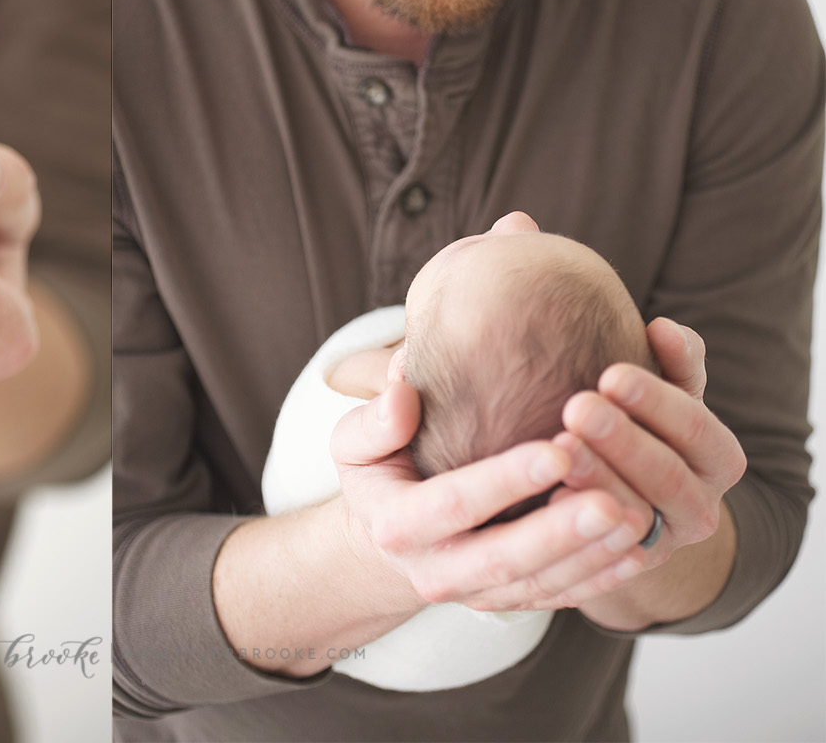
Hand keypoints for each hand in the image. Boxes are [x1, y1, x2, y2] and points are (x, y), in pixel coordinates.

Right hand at [332, 372, 649, 613]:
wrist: (391, 533)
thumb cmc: (383, 467)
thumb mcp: (355, 441)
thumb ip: (373, 418)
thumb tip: (401, 391)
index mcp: (396, 525)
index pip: (454, 503)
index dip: (505, 480)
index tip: (557, 449)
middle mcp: (434, 571)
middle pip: (504, 557)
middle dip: (560, 532)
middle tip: (611, 501)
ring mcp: (476, 593)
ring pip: (540, 583)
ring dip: (591, 556)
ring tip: (636, 519)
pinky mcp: (509, 602)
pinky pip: (560, 596)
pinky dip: (601, 577)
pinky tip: (637, 548)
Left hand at [553, 317, 745, 592]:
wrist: (618, 499)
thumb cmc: (636, 424)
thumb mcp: (662, 395)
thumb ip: (674, 363)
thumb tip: (665, 329)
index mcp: (717, 458)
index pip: (698, 429)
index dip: (658, 401)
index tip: (611, 372)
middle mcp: (701, 507)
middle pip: (668, 477)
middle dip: (624, 440)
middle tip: (577, 406)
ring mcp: (662, 543)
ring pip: (637, 517)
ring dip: (599, 480)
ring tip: (560, 446)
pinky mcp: (622, 568)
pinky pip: (604, 554)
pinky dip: (580, 526)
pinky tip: (547, 497)